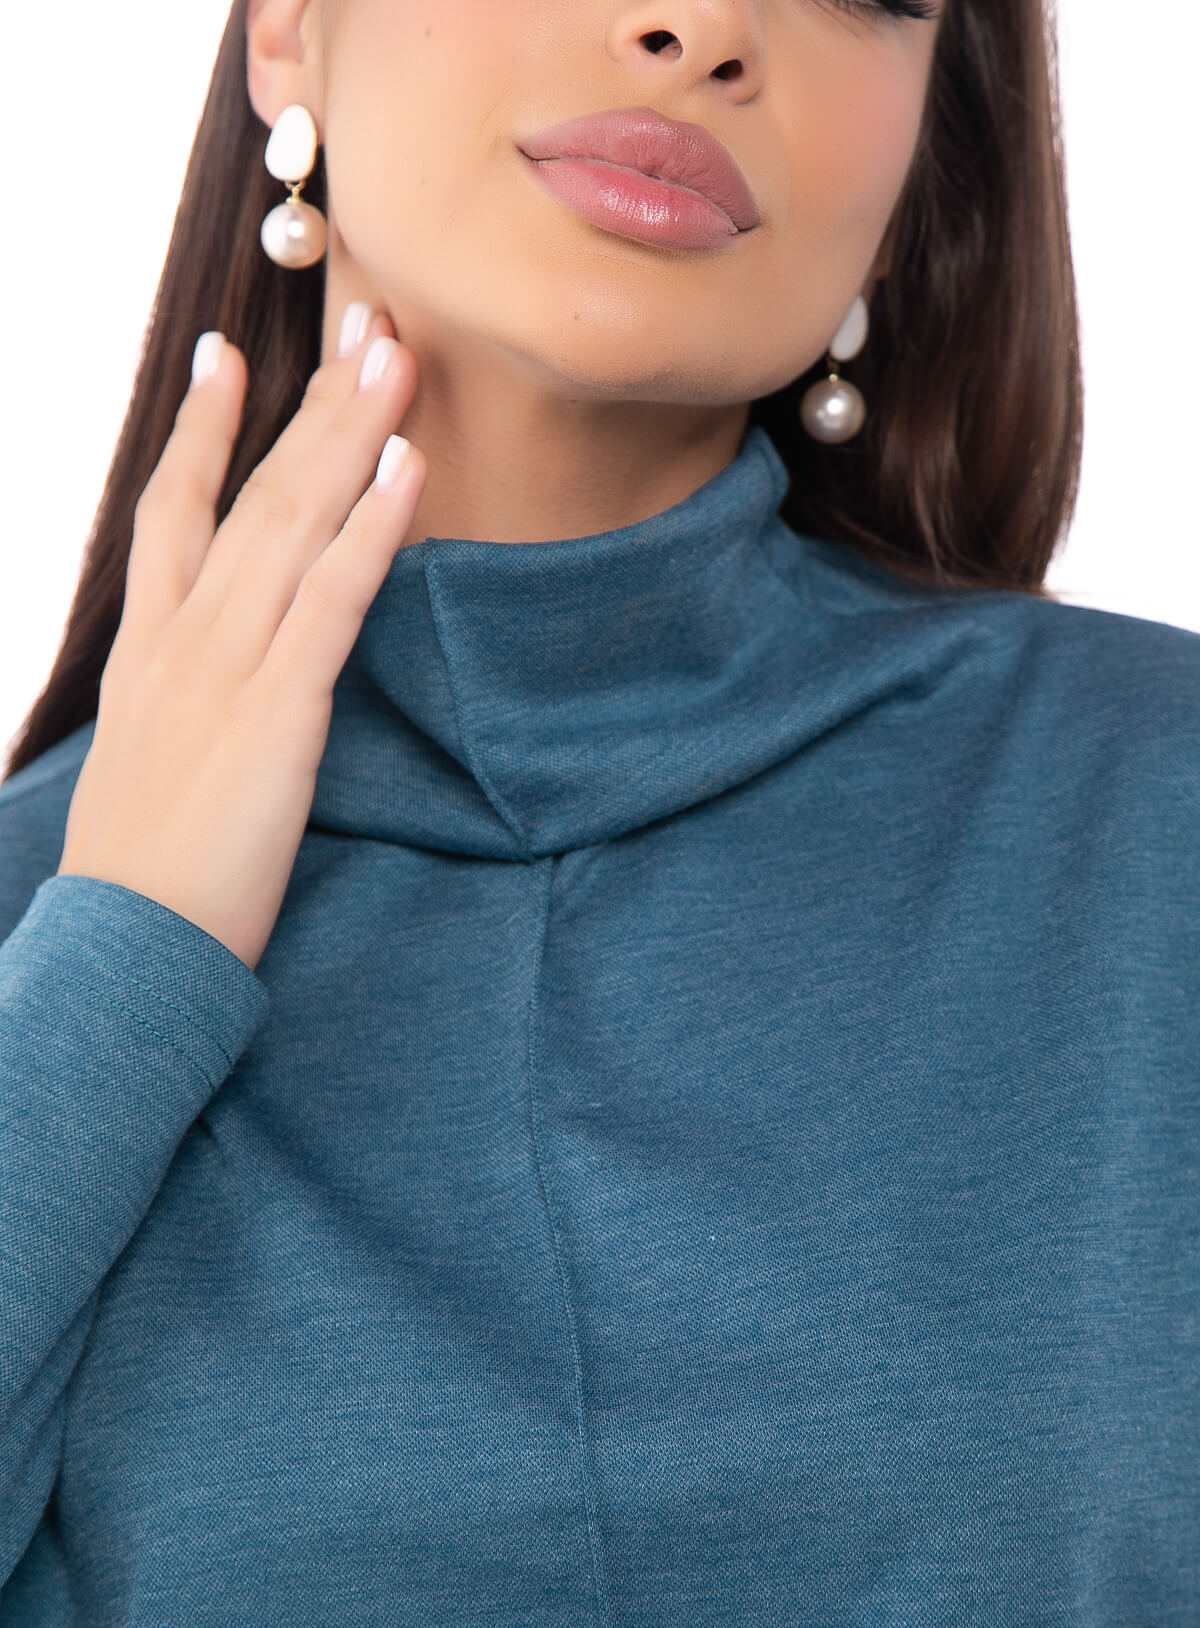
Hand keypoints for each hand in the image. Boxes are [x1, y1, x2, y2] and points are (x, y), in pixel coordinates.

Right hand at [57, 308, 424, 972]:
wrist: (128, 946)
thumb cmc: (144, 876)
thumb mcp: (148, 767)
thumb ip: (180, 708)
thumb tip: (212, 692)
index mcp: (148, 650)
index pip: (170, 513)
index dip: (201, 431)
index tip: (223, 354)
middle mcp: (182, 639)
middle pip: (250, 493)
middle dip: (309, 400)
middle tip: (359, 316)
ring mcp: (226, 668)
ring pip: (294, 524)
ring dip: (351, 432)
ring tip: (395, 355)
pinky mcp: (278, 713)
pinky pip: (333, 600)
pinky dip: (373, 528)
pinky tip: (407, 466)